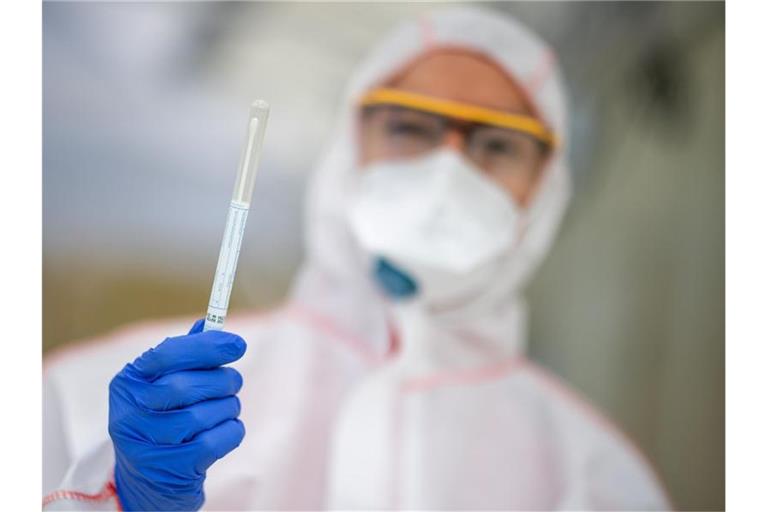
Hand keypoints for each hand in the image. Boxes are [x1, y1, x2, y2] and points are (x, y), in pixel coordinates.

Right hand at [108, 319, 246, 510]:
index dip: (206, 347)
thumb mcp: (162, 383)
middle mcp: (129, 413)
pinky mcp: (171, 469)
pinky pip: (218, 440)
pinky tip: (223, 430)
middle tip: (232, 381)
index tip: (237, 344)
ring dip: (228, 407)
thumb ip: (185, 354)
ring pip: (206, 414)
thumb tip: (210, 324)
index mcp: (127, 382)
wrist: (148, 478)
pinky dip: (231, 430)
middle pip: (187, 386)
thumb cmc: (162, 417)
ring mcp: (148, 444)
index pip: (166, 355)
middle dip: (222, 380)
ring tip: (224, 408)